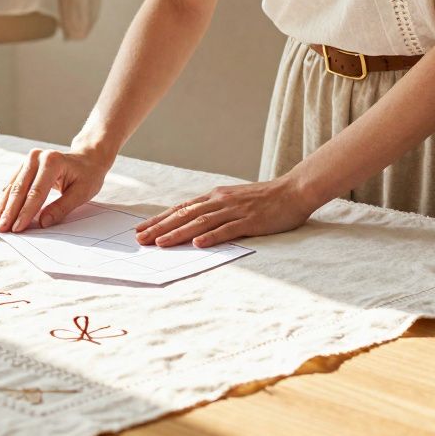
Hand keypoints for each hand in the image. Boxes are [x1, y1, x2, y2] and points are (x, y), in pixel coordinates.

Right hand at [0, 145, 114, 232]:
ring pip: (13, 186)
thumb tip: (43, 223)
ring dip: (4, 206)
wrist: (87, 158)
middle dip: (10, 211)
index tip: (17, 228)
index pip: (36, 192)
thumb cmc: (87, 175)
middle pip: (20, 189)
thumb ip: (62, 207)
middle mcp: (37, 157)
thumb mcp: (82, 193)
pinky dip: (6, 199)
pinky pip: (12, 183)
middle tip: (3, 229)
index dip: (26, 212)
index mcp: (52, 161)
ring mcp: (28, 159)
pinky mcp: (24, 165)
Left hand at [134, 176, 320, 247]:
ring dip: (178, 233)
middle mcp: (220, 201)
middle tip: (140, 239)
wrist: (294, 191)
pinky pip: (227, 230)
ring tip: (160, 244)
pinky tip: (197, 244)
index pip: (181, 208)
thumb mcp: (234, 200)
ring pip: (200, 223)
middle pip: (184, 215)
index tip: (141, 229)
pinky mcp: (250, 221)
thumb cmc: (264, 199)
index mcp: (215, 197)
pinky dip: (211, 237)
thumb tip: (193, 223)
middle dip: (160, 227)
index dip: (160, 219)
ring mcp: (234, 210)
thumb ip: (215, 209)